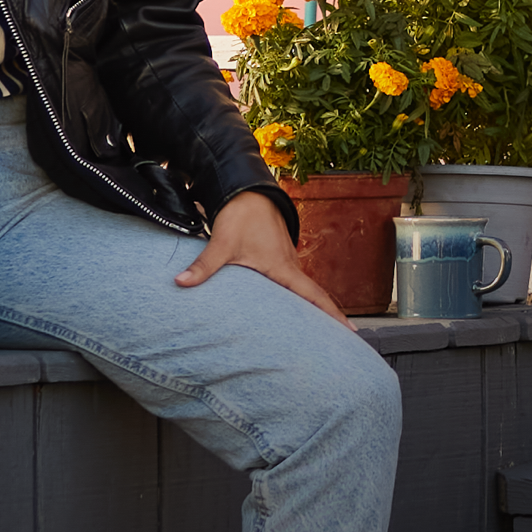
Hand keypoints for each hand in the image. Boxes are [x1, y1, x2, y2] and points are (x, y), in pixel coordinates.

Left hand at [179, 190, 345, 320]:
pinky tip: (293, 308)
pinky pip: (294, 282)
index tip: (351, 331)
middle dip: (330, 319)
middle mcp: (291, 266)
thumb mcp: (222, 243)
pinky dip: (299, 297)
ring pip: (304, 290)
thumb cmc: (240, 216)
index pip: (315, 296)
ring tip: (320, 333)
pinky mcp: (278, 257)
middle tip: (342, 341)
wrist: (247, 190)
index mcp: (284, 268)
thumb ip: (204, 266)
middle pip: (315, 297)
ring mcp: (287, 261)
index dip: (334, 315)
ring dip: (314, 308)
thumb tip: (181, 282)